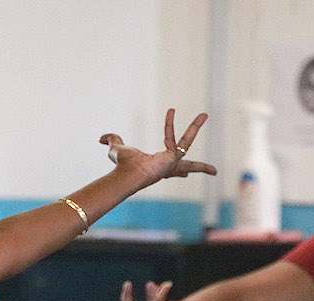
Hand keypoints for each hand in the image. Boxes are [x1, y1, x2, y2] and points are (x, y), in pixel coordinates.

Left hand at [100, 109, 215, 188]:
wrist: (126, 174)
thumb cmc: (122, 166)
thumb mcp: (116, 149)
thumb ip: (112, 141)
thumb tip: (101, 139)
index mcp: (158, 165)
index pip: (170, 162)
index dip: (175, 160)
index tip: (182, 166)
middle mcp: (167, 167)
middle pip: (186, 165)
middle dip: (199, 167)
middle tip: (213, 170)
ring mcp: (172, 163)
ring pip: (187, 143)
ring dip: (195, 127)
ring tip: (205, 114)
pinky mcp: (174, 159)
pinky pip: (181, 139)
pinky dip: (182, 125)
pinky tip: (186, 113)